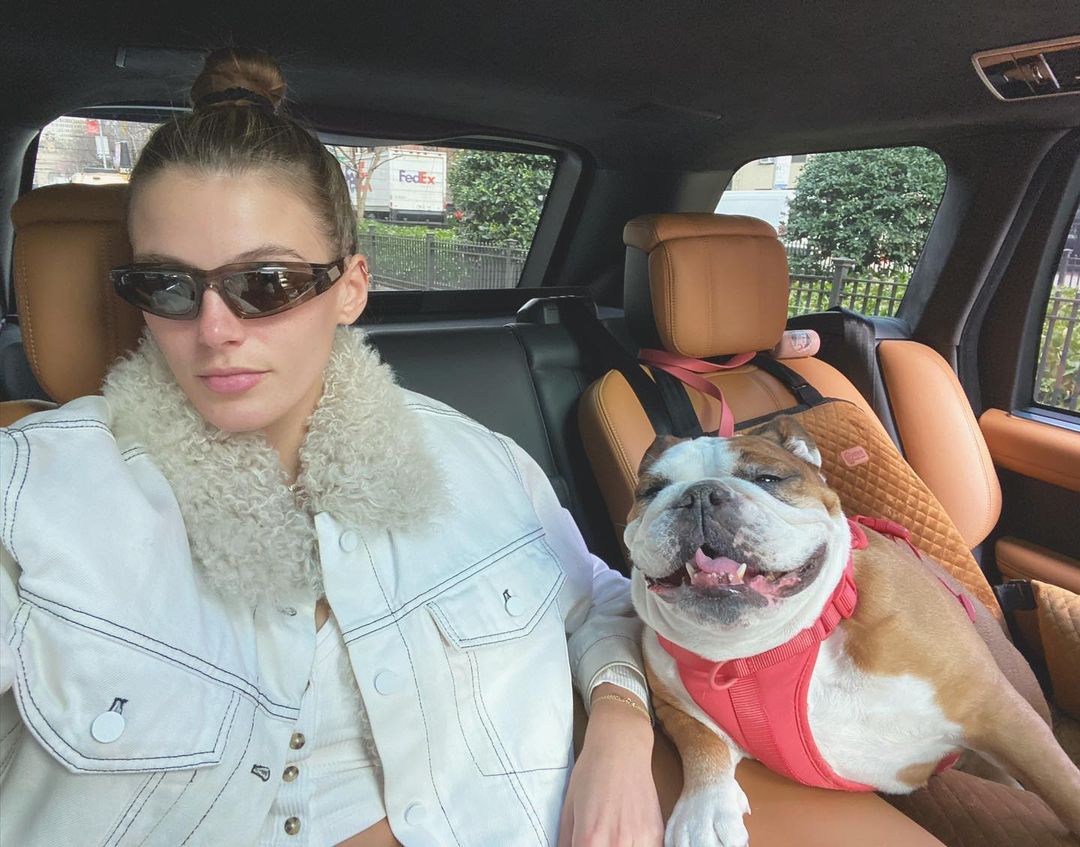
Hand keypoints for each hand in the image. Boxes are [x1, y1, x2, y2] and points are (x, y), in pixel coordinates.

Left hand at [558, 685, 662, 846]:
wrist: (621, 748)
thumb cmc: (590, 773)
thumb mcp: (568, 810)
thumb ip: (565, 842)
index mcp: (590, 838)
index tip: (581, 845)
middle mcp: (617, 843)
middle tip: (597, 839)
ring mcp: (640, 840)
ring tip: (611, 840)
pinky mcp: (656, 834)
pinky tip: (627, 840)